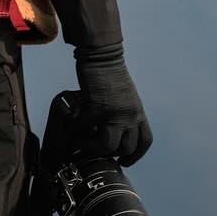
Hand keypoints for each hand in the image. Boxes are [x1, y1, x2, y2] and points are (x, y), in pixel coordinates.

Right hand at [74, 44, 152, 166]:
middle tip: (97, 152)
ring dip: (93, 148)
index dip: (135, 155)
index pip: (144, 141)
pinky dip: (77, 133)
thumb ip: (124, 112)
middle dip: (111, 154)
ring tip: (82, 143)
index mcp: (138, 112)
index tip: (124, 161)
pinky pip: (85, 129)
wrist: (102, 54)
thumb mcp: (125, 95)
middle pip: (126, 148)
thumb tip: (112, 129)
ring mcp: (114, 113)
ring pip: (109, 146)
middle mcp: (130, 115)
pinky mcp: (96, 108)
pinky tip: (72, 130)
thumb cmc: (110, 72)